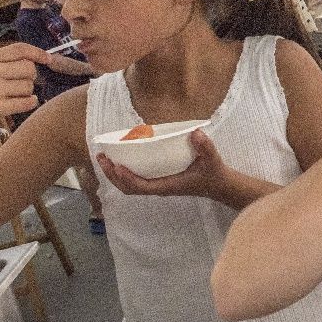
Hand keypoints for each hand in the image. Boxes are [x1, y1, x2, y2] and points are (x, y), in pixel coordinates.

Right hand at [0, 42, 53, 130]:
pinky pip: (27, 102)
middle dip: (31, 76)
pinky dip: (30, 103)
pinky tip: (22, 103)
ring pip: (29, 86)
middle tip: (21, 83)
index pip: (19, 49)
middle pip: (29, 68)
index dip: (38, 52)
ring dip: (27, 92)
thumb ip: (6, 62)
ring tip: (13, 95)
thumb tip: (39, 59)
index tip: (48, 59)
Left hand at [96, 130, 262, 207]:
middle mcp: (159, 188)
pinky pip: (135, 181)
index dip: (126, 178)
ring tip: (104, 159)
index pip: (141, 186)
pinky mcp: (158, 181)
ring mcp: (157, 185)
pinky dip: (123, 173)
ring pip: (129, 186)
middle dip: (113, 175)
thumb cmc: (213, 174)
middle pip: (128, 188)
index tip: (116, 165)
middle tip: (102, 157)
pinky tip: (119, 160)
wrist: (219, 186)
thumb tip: (196, 133)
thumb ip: (206, 147)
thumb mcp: (213, 159)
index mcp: (168, 185)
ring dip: (114, 174)